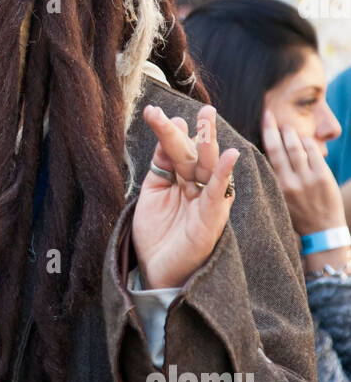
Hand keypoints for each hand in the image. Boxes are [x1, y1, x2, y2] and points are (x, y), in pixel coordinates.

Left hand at [131, 104, 238, 288]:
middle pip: (195, 154)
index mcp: (181, 182)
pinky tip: (229, 155)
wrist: (156, 274)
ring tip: (209, 117)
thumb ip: (160, 163)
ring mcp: (205, 203)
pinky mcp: (210, 220)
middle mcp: (196, 189)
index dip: (167, 132)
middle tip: (202, 107)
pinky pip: (219, 194)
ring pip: (208, 168)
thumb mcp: (151, 192)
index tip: (154, 113)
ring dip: (209, 142)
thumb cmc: (155, 237)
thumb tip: (171, 126)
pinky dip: (223, 174)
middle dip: (197, 130)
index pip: (176, 151)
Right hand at [261, 108, 344, 235]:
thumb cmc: (298, 216)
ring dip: (291, 133)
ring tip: (287, 127)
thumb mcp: (279, 200)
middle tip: (271, 115)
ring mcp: (307, 178)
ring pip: (296, 147)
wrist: (322, 230)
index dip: (267, 134)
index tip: (264, 120)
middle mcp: (289, 181)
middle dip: (275, 127)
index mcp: (276, 187)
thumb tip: (268, 156)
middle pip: (279, 147)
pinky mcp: (322, 176)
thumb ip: (274, 179)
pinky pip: (313, 152)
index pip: (268, 154)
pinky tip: (304, 140)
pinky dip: (307, 143)